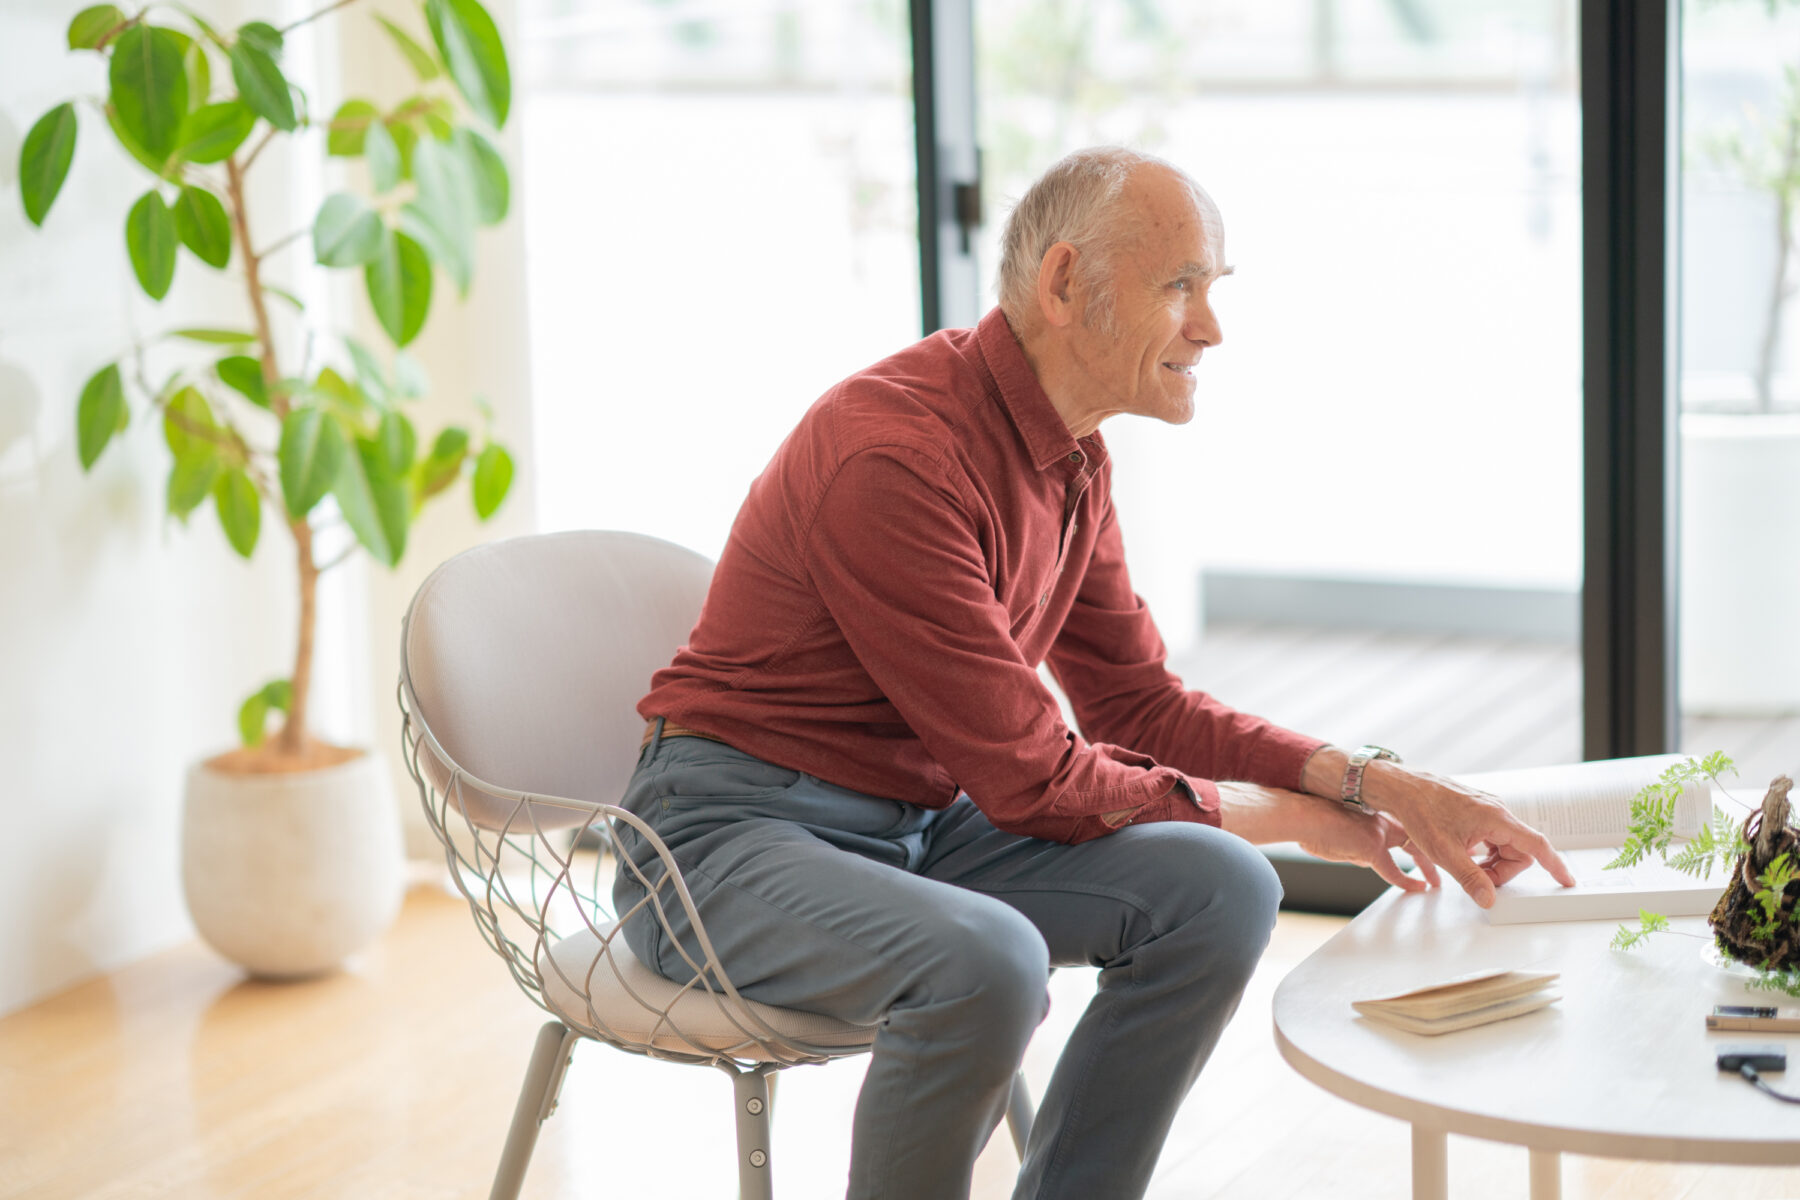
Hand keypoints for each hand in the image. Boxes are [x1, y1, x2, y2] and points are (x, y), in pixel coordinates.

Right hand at [1217, 783, 1440, 893]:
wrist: (1302, 816)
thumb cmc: (1313, 823)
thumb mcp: (1340, 830)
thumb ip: (1355, 842)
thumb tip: (1360, 854)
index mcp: (1375, 814)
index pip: (1407, 825)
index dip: (1421, 839)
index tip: (1430, 847)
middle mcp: (1381, 820)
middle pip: (1419, 835)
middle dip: (1434, 852)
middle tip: (1446, 867)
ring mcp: (1378, 832)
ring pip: (1414, 849)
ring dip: (1428, 867)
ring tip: (1435, 883)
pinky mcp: (1370, 846)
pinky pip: (1392, 870)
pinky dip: (1406, 881)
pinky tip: (1417, 888)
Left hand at [1358, 760, 1575, 907]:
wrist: (1402, 788)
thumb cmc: (1420, 812)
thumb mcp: (1444, 852)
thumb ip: (1470, 878)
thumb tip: (1489, 899)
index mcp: (1496, 818)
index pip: (1537, 845)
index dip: (1555, 865)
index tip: (1567, 881)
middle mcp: (1497, 811)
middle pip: (1520, 852)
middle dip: (1503, 872)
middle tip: (1477, 880)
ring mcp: (1488, 810)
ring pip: (1505, 846)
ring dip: (1492, 864)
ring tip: (1466, 868)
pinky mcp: (1478, 812)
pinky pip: (1494, 838)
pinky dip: (1484, 853)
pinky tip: (1465, 857)